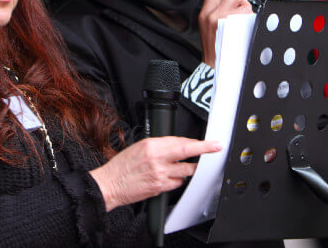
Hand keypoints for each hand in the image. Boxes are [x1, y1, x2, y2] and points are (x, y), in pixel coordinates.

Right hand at [89, 137, 221, 211]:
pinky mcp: (160, 187)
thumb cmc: (122, 166)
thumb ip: (159, 145)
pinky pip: (177, 183)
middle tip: (216, 147)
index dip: (196, 141)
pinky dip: (177, 180)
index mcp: (151, 145)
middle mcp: (157, 158)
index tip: (208, 141)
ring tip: (182, 167)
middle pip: (187, 151)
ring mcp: (160, 174)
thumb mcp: (139, 146)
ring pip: (186, 170)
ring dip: (189, 169)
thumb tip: (177, 145)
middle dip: (205, 149)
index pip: (179, 140)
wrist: (110, 184)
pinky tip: (169, 178)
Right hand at [198, 0, 253, 66]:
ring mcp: (220, 19)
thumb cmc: (215, 50)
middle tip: (244, 12)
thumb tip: (233, 4)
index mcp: (204, 14)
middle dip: (242, 1)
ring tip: (243, 24)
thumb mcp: (209, 28)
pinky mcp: (229, 25)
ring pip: (241, 3)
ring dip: (247, 11)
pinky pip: (245, 13)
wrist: (213, 67)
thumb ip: (217, 14)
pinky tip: (245, 29)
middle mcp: (210, 14)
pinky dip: (250, 18)